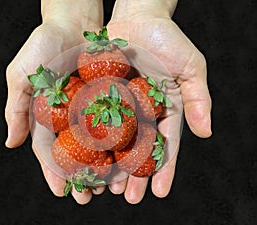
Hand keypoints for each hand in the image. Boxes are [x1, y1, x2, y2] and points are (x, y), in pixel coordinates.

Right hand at [5, 0, 103, 203]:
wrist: (72, 23)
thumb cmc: (42, 46)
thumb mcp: (21, 75)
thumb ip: (16, 108)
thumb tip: (11, 142)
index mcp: (48, 117)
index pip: (50, 151)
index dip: (55, 172)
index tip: (63, 191)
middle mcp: (71, 117)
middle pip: (77, 153)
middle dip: (83, 176)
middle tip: (89, 197)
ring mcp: (92, 109)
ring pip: (100, 143)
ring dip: (104, 165)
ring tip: (111, 186)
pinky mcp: (111, 97)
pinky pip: (118, 122)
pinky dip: (122, 140)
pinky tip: (128, 155)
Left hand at [106, 0, 211, 203]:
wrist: (138, 16)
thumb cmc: (168, 39)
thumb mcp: (190, 68)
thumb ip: (198, 99)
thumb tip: (207, 131)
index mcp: (164, 110)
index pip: (164, 145)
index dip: (164, 169)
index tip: (160, 192)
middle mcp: (141, 112)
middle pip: (138, 149)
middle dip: (135, 175)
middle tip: (129, 197)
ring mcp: (120, 105)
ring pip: (115, 141)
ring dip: (113, 164)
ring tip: (109, 187)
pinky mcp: (101, 94)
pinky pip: (95, 119)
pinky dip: (91, 139)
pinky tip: (87, 157)